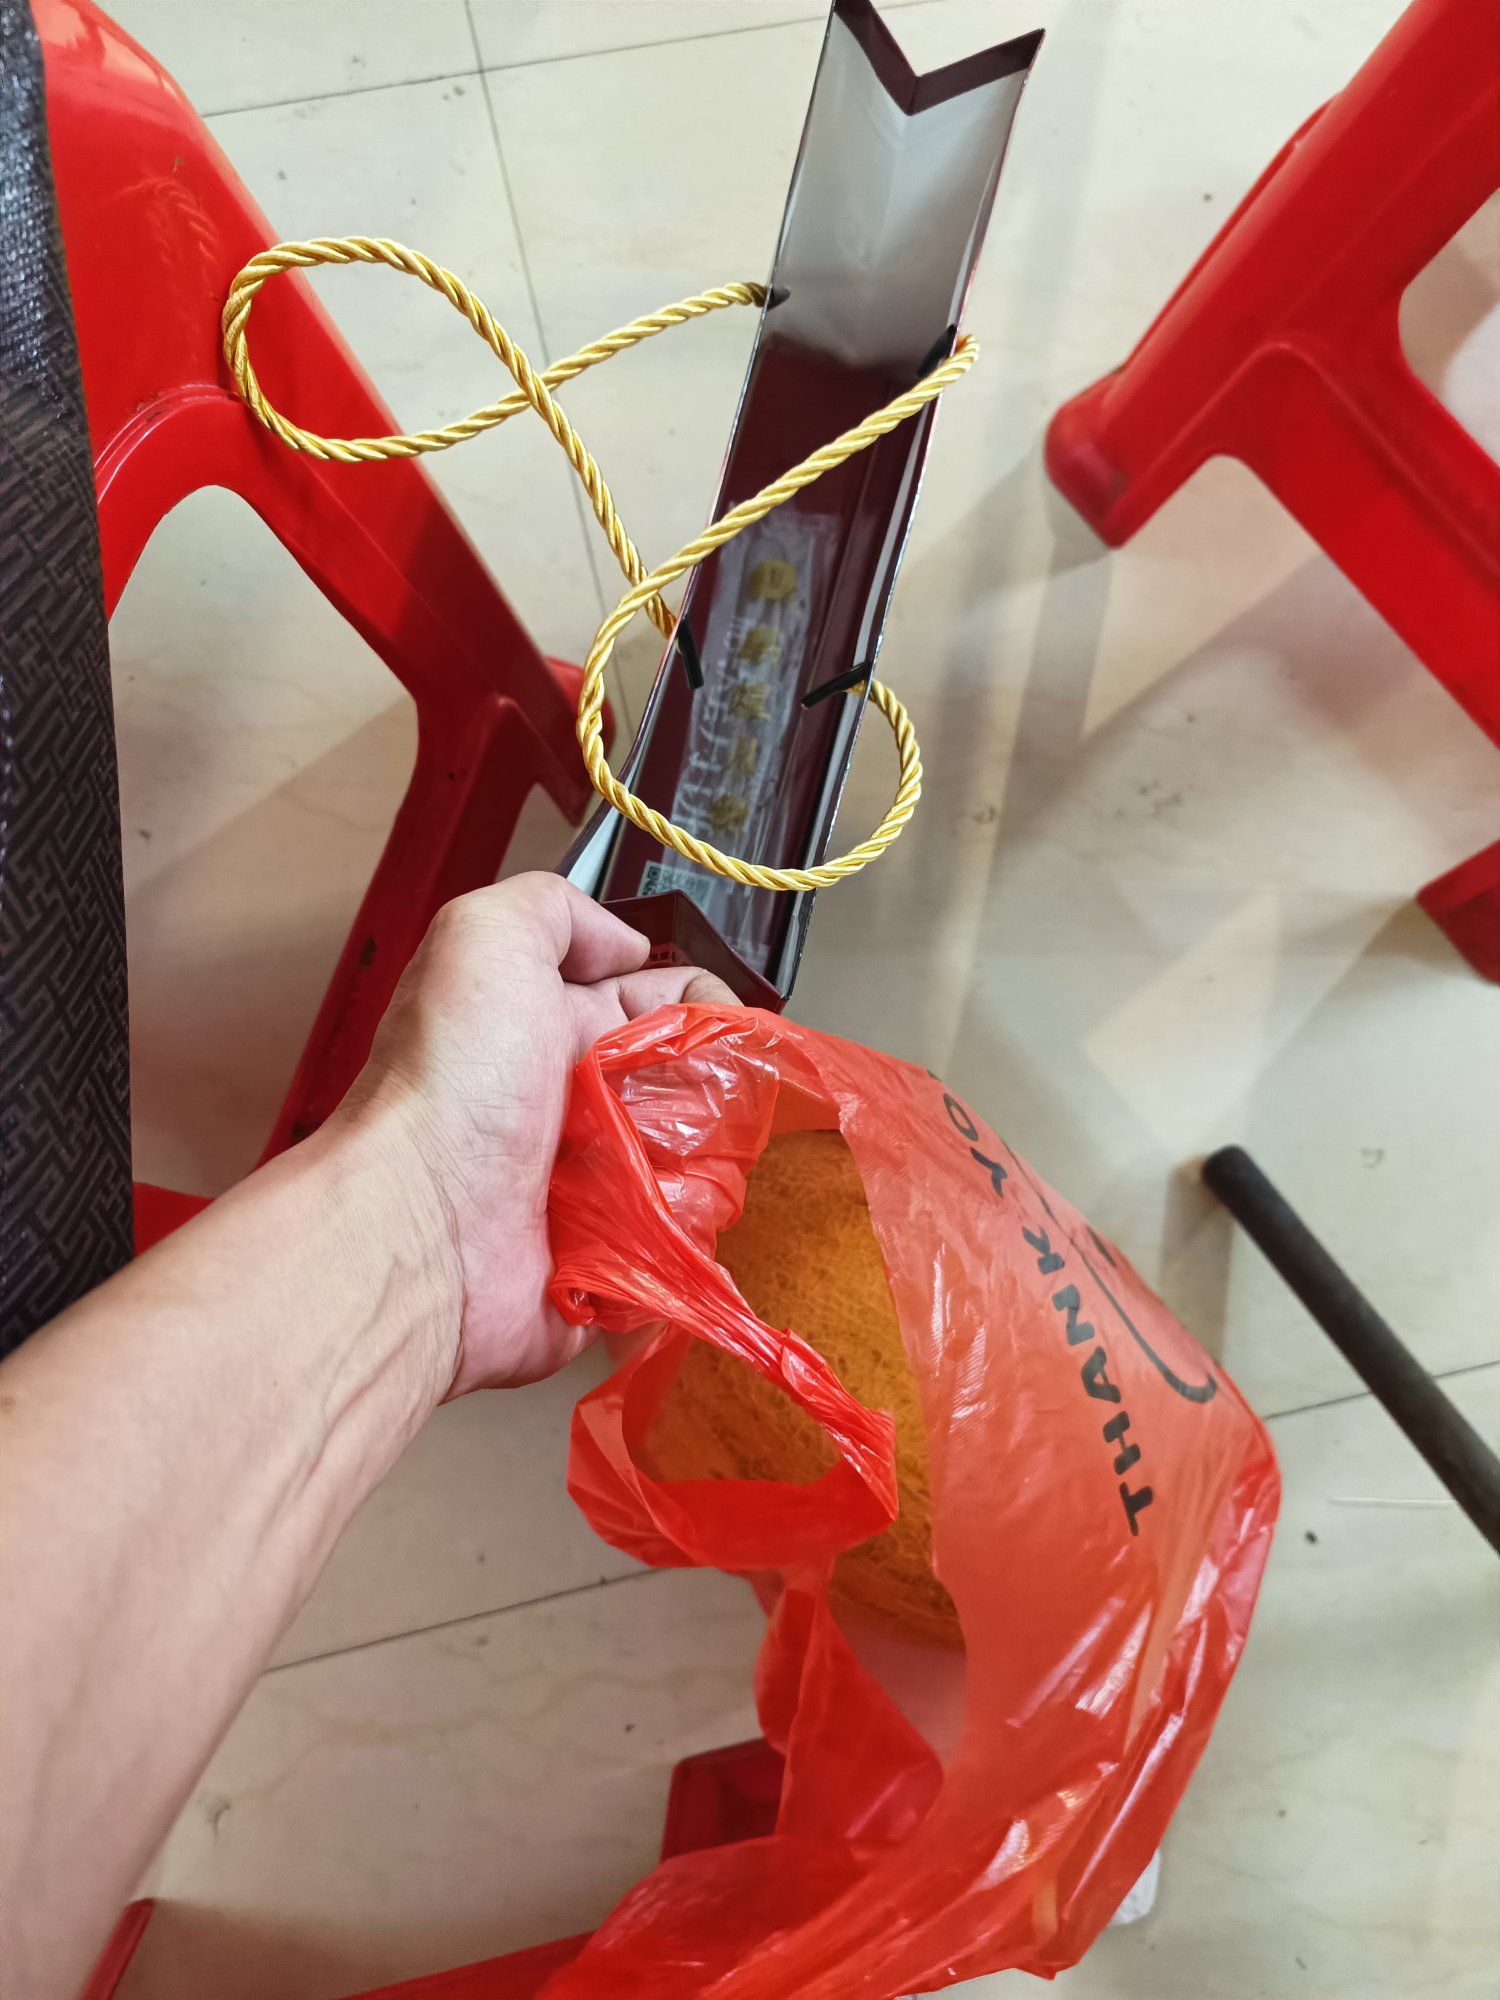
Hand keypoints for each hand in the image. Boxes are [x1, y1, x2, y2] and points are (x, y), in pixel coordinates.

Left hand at [337, 873, 737, 1396]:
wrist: (418, 1227)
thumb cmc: (449, 1082)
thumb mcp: (483, 937)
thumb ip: (556, 908)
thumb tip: (628, 943)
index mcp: (549, 1025)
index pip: (658, 1001)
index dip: (704, 1004)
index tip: (731, 1020)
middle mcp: (574, 1102)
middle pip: (690, 1083)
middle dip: (718, 1084)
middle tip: (715, 1094)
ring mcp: (593, 1184)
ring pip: (697, 1161)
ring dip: (708, 1158)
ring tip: (682, 1159)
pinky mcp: (608, 1259)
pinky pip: (680, 1240)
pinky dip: (689, 1228)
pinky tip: (669, 1216)